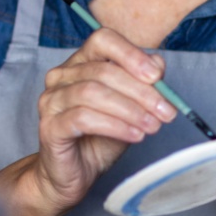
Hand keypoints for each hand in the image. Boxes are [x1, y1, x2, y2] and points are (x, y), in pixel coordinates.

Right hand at [33, 27, 177, 212]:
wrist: (74, 175)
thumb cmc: (99, 139)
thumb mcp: (129, 109)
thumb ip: (142, 85)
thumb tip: (158, 65)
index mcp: (80, 63)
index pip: (103, 40)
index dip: (131, 54)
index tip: (157, 76)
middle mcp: (61, 76)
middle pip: (104, 71)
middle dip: (141, 92)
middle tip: (166, 111)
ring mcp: (52, 100)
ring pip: (94, 93)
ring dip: (130, 110)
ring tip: (152, 126)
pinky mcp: (50, 125)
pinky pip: (83, 118)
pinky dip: (115, 125)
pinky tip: (134, 135)